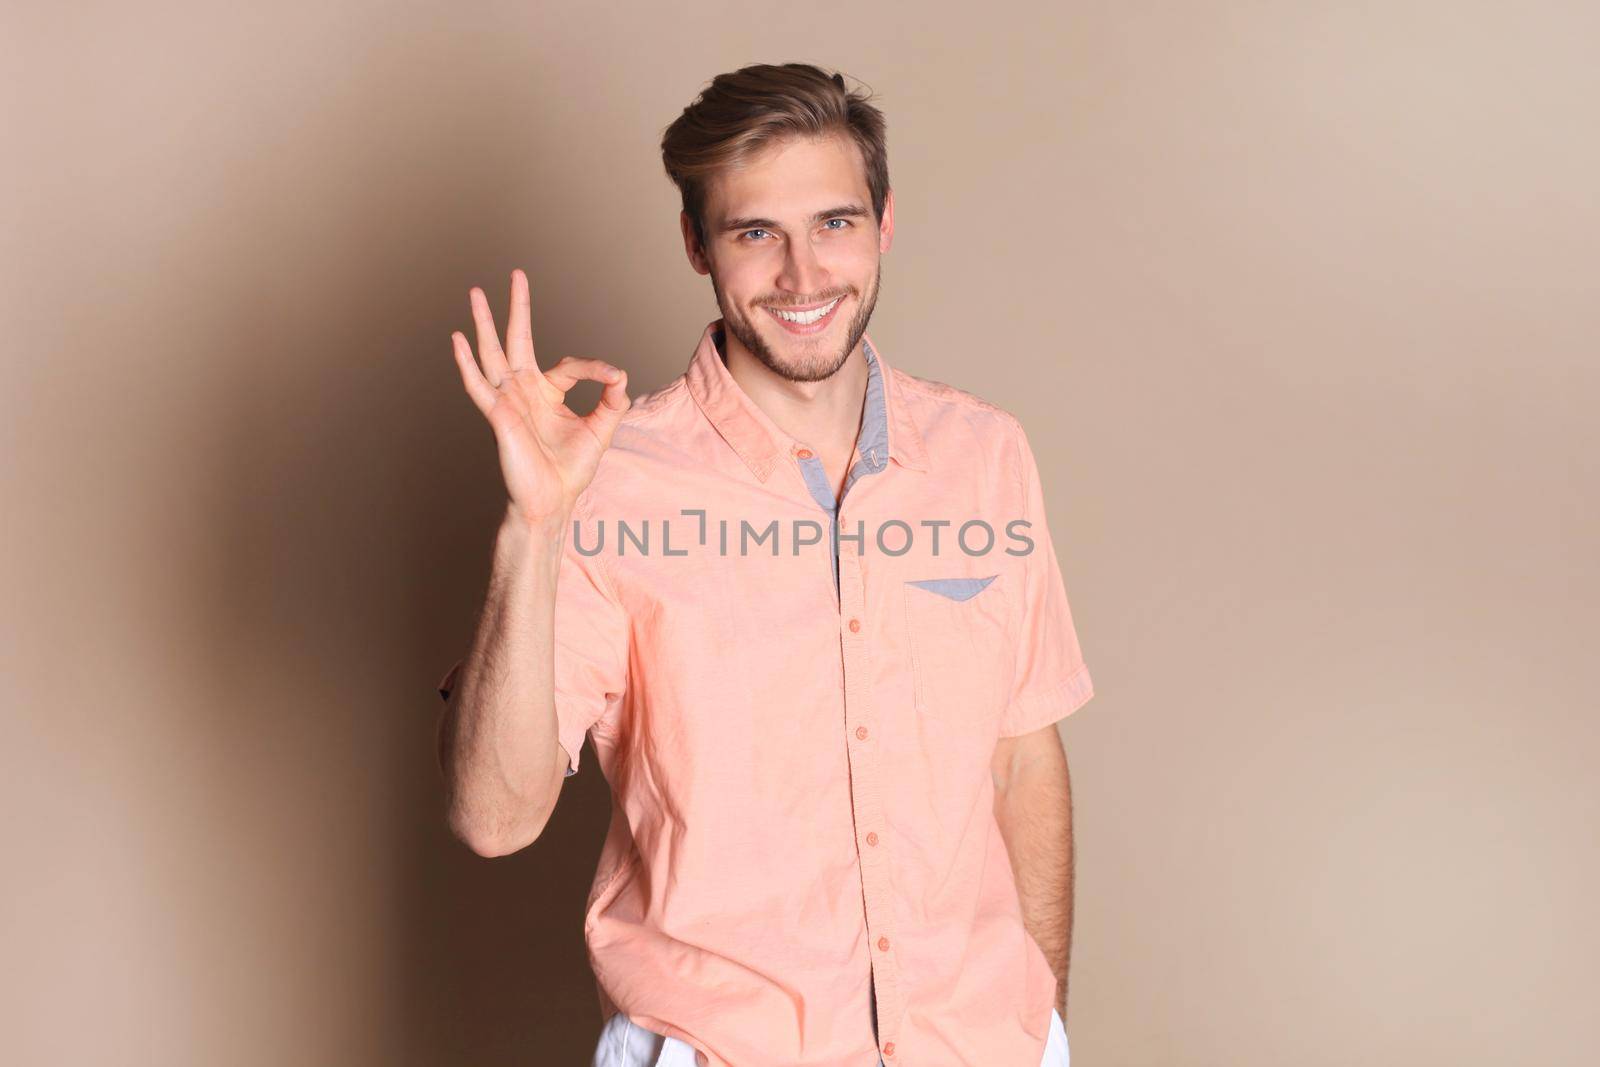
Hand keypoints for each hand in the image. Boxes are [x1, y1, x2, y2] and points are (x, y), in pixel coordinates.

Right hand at [450, 269, 629, 526]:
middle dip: (516, 308)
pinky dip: (466, 362)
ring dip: (484, 323)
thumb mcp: (601, 430)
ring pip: (492, 354)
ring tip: (476, 292)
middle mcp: (524, 391)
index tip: (612, 377)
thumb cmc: (570, 471)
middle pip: (517, 340)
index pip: (570, 365)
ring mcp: (508, 401)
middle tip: (516, 274)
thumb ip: (612, 401)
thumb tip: (620, 374)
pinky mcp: (498, 415)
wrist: (552, 501)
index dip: (595, 368)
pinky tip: (457, 339)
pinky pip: (478, 385)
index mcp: (547, 393)